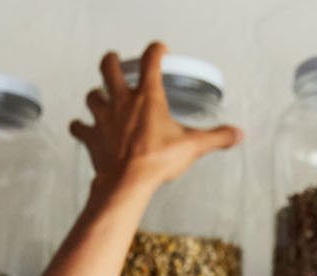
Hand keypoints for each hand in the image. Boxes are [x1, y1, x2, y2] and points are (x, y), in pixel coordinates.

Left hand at [70, 41, 241, 196]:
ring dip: (96, 95)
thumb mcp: (192, 147)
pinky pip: (79, 127)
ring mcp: (103, 118)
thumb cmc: (157, 161)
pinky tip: (83, 128)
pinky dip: (80, 127)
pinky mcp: (91, 136)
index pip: (152, 60)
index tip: (161, 51)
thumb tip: (237, 134)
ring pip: (92, 95)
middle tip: (116, 62)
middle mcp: (122, 101)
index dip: (156, 50)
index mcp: (148, 97)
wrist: (128, 183)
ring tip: (101, 97)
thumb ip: (216, 137)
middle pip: (109, 67)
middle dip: (112, 61)